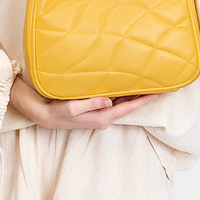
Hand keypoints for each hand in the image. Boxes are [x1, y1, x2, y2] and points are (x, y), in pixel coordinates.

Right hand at [10, 75, 162, 129]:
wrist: (38, 112)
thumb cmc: (53, 110)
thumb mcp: (69, 107)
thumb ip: (89, 104)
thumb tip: (109, 100)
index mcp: (100, 117)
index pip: (127, 107)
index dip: (144, 100)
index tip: (160, 91)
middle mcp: (102, 116)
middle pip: (128, 104)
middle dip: (144, 95)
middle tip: (160, 83)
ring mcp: (97, 112)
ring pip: (121, 101)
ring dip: (133, 93)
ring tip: (147, 81)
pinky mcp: (92, 107)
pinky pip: (112, 99)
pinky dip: (121, 91)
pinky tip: (125, 84)